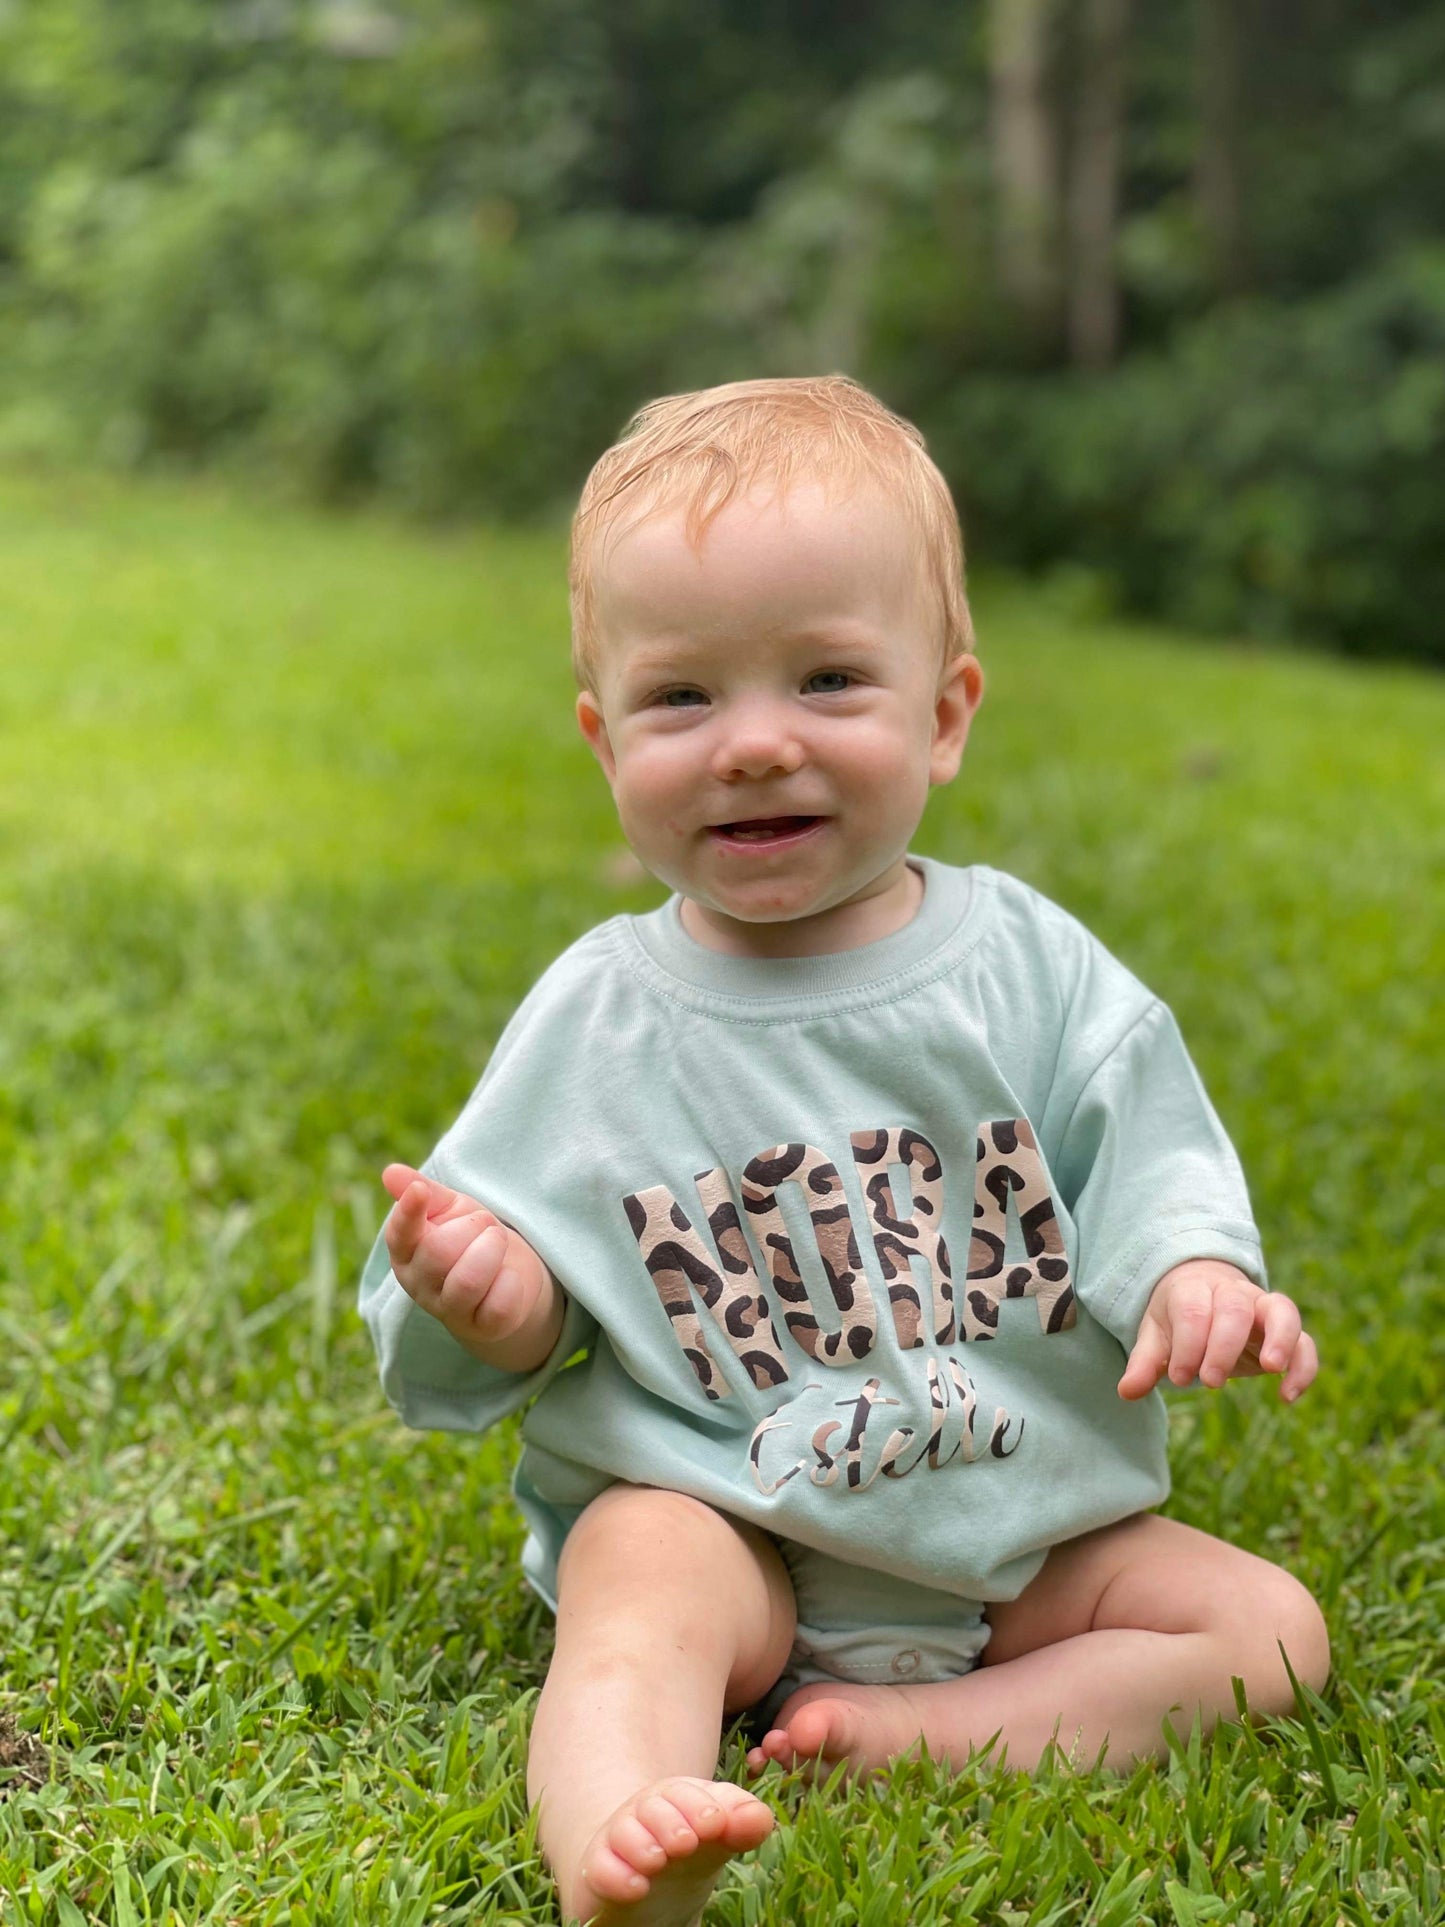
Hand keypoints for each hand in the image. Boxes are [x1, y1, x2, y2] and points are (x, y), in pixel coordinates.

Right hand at [381, 1163, 554, 1362]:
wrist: (510, 1278)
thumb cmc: (472, 1239)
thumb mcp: (451, 1210)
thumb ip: (425, 1192)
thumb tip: (390, 1172)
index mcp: (406, 1253)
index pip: (398, 1235)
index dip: (407, 1213)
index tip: (420, 1190)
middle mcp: (420, 1285)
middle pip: (440, 1251)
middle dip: (474, 1226)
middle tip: (485, 1227)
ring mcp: (450, 1311)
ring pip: (468, 1280)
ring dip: (492, 1250)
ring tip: (497, 1244)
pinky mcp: (485, 1328)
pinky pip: (500, 1303)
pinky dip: (512, 1281)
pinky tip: (508, 1276)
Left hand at [1117, 1258, 1317, 1403]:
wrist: (1205, 1291)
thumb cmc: (1178, 1318)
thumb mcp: (1156, 1336)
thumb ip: (1145, 1363)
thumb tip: (1126, 1392)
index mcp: (1194, 1289)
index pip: (1192, 1309)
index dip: (1187, 1343)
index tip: (1177, 1376)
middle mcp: (1233, 1292)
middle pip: (1234, 1308)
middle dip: (1222, 1345)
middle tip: (1209, 1381)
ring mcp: (1263, 1308)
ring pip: (1281, 1311)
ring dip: (1279, 1339)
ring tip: (1271, 1370)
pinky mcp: (1285, 1331)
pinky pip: (1305, 1341)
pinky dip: (1303, 1366)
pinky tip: (1288, 1396)